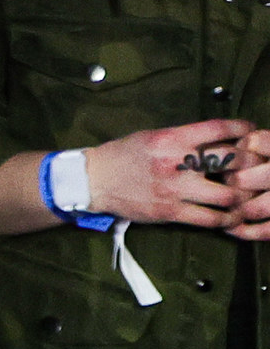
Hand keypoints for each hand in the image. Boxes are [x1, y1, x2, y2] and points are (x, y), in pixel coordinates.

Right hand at [81, 120, 269, 228]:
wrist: (94, 180)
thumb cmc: (124, 155)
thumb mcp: (152, 136)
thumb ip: (183, 138)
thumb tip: (217, 139)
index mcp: (171, 138)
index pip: (217, 129)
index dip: (242, 129)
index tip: (252, 132)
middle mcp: (176, 162)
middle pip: (231, 161)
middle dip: (252, 163)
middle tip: (258, 167)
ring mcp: (175, 188)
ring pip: (228, 194)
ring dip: (244, 196)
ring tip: (249, 195)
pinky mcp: (171, 211)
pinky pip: (211, 219)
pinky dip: (227, 219)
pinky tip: (232, 217)